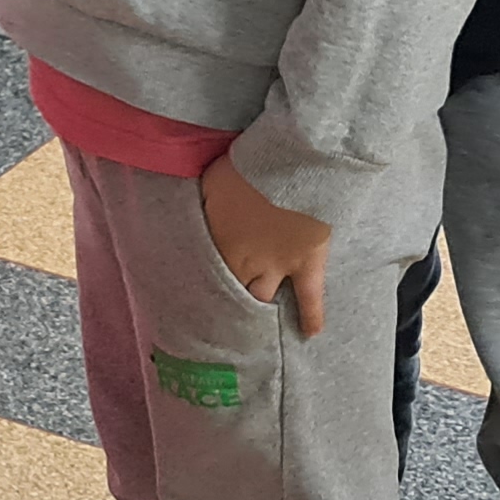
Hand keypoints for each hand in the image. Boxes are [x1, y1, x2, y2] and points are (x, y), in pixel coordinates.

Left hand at [199, 153, 334, 333]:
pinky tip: (311, 334)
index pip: (207, 271)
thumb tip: (188, 214)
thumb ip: (203, 207)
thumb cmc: (246, 170)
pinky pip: (310, 296)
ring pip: (262, 296)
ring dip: (257, 307)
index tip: (193, 294)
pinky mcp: (307, 263)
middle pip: (232, 288)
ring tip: (253, 326)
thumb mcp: (211, 183)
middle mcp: (245, 262)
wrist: (292, 165)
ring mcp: (277, 265)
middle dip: (226, 299)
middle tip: (220, 314)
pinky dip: (311, 316)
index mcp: (220, 242)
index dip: (202, 281)